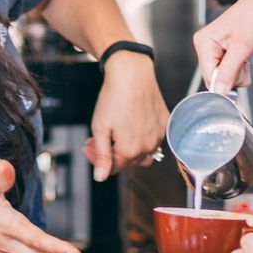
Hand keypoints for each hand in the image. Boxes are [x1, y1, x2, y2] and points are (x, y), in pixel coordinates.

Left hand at [85, 52, 168, 180]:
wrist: (132, 74)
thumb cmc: (114, 98)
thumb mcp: (100, 128)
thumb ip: (102, 155)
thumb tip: (101, 178)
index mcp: (130, 150)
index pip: (113, 167)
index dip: (98, 160)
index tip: (88, 146)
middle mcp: (148, 146)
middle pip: (128, 161)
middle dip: (111, 153)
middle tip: (96, 139)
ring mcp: (159, 135)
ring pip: (143, 152)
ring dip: (128, 147)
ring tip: (115, 132)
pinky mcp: (165, 123)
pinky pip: (154, 138)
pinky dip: (142, 137)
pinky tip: (131, 124)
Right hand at [193, 0, 252, 94]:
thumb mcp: (242, 46)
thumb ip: (229, 71)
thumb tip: (219, 91)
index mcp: (204, 42)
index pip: (208, 75)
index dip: (224, 82)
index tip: (239, 76)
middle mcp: (207, 46)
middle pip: (216, 78)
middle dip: (233, 76)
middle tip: (244, 60)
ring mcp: (217, 49)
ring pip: (225, 77)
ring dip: (239, 73)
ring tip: (246, 56)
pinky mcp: (228, 52)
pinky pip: (231, 71)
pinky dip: (241, 69)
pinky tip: (246, 56)